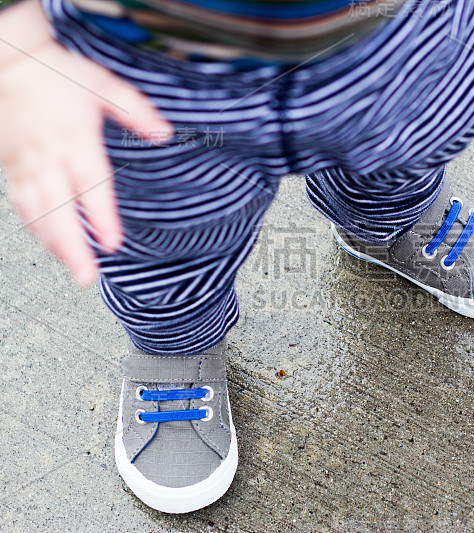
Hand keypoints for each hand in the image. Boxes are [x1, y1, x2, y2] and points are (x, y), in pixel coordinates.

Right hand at [0, 0, 171, 284]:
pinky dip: (34, 227)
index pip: (91, 187)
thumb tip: (163, 132)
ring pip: (36, 213)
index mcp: (75, 140)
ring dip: (53, 244)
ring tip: (72, 269)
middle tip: (87, 277)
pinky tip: (47, 243)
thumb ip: (134, 111)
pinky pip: (20, 203)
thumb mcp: (102, 84)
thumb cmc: (55, 70)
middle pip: (59, 212)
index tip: (112, 243)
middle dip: (73, 248)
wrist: (7, 58)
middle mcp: (49, 157)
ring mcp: (26, 163)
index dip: (101, 218)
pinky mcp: (9, 164)